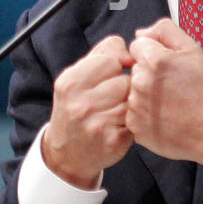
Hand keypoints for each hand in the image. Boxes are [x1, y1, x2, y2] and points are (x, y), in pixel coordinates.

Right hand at [42, 35, 134, 188]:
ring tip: (115, 110)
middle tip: (112, 96)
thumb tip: (130, 50)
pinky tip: (119, 125)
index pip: (112, 58)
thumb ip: (102, 54)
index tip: (112, 74)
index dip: (117, 64)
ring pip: (133, 99)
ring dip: (130, 103)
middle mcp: (81, 103)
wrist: (66, 153)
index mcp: (71, 82)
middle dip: (125, 86)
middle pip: (126, 80)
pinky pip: (136, 120)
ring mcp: (97, 124)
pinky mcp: (113, 141)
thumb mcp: (76, 78)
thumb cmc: (75, 107)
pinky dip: (132, 121)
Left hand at [126, 18, 202, 171]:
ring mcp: (135, 105)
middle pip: (134, 68)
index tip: (166, 67)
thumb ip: (165, 31)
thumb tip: (141, 32)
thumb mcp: (193, 50)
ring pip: (131, 89)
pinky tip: (162, 114)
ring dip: (145, 93)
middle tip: (170, 86)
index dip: (153, 54)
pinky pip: (132, 111)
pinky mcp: (134, 124)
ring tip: (168, 101)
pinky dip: (144, 112)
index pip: (137, 45)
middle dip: (148, 73)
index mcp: (154, 60)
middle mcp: (141, 82)